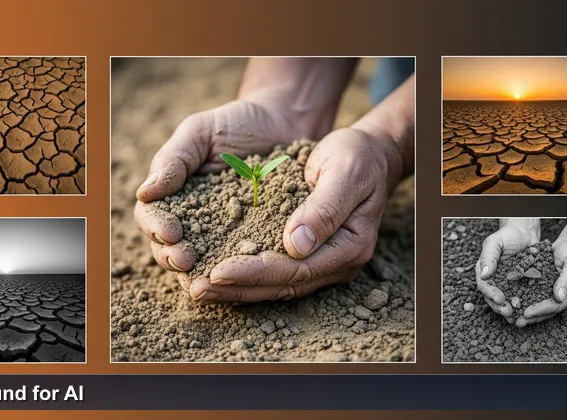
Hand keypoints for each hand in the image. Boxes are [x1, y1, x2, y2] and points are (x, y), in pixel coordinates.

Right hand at [135, 99, 321, 272]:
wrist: (283, 124)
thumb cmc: (237, 124)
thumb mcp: (201, 132)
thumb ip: (173, 160)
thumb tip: (146, 192)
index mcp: (173, 196)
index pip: (153, 218)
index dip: (157, 228)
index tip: (170, 232)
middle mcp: (193, 221)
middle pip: (170, 249)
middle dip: (174, 257)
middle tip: (186, 260)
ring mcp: (222, 236)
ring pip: (201, 264)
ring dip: (200, 273)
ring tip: (207, 278)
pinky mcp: (253, 243)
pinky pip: (241, 262)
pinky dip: (238, 273)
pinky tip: (242, 277)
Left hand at [186, 126, 403, 302]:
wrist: (370, 153)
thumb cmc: (357, 157)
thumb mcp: (345, 172)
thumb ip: (324, 208)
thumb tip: (295, 246)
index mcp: (350, 246)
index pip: (296, 269)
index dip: (255, 272)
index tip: (217, 271)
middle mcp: (338, 263)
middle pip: (283, 285)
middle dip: (238, 288)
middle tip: (196, 289)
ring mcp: (325, 263)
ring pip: (277, 285)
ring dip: (237, 288)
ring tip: (198, 288)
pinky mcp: (310, 255)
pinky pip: (275, 273)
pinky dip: (246, 275)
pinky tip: (217, 275)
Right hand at [475, 219, 539, 322]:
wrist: (524, 233)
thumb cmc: (508, 235)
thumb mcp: (495, 242)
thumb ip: (488, 257)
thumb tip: (484, 275)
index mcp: (484, 270)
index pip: (484, 285)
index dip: (491, 294)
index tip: (500, 299)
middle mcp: (493, 279)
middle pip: (493, 297)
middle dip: (500, 306)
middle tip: (509, 312)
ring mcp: (506, 283)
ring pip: (505, 300)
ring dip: (510, 309)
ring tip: (517, 317)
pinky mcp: (519, 285)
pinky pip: (520, 296)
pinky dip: (523, 304)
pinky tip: (529, 310)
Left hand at [515, 237, 566, 326]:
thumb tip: (558, 297)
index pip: (555, 306)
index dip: (541, 310)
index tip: (527, 313)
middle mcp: (563, 296)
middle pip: (546, 310)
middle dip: (531, 316)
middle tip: (517, 322)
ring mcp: (553, 292)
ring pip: (538, 305)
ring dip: (526, 312)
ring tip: (512, 317)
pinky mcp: (544, 286)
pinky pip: (533, 295)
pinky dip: (523, 299)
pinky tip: (511, 302)